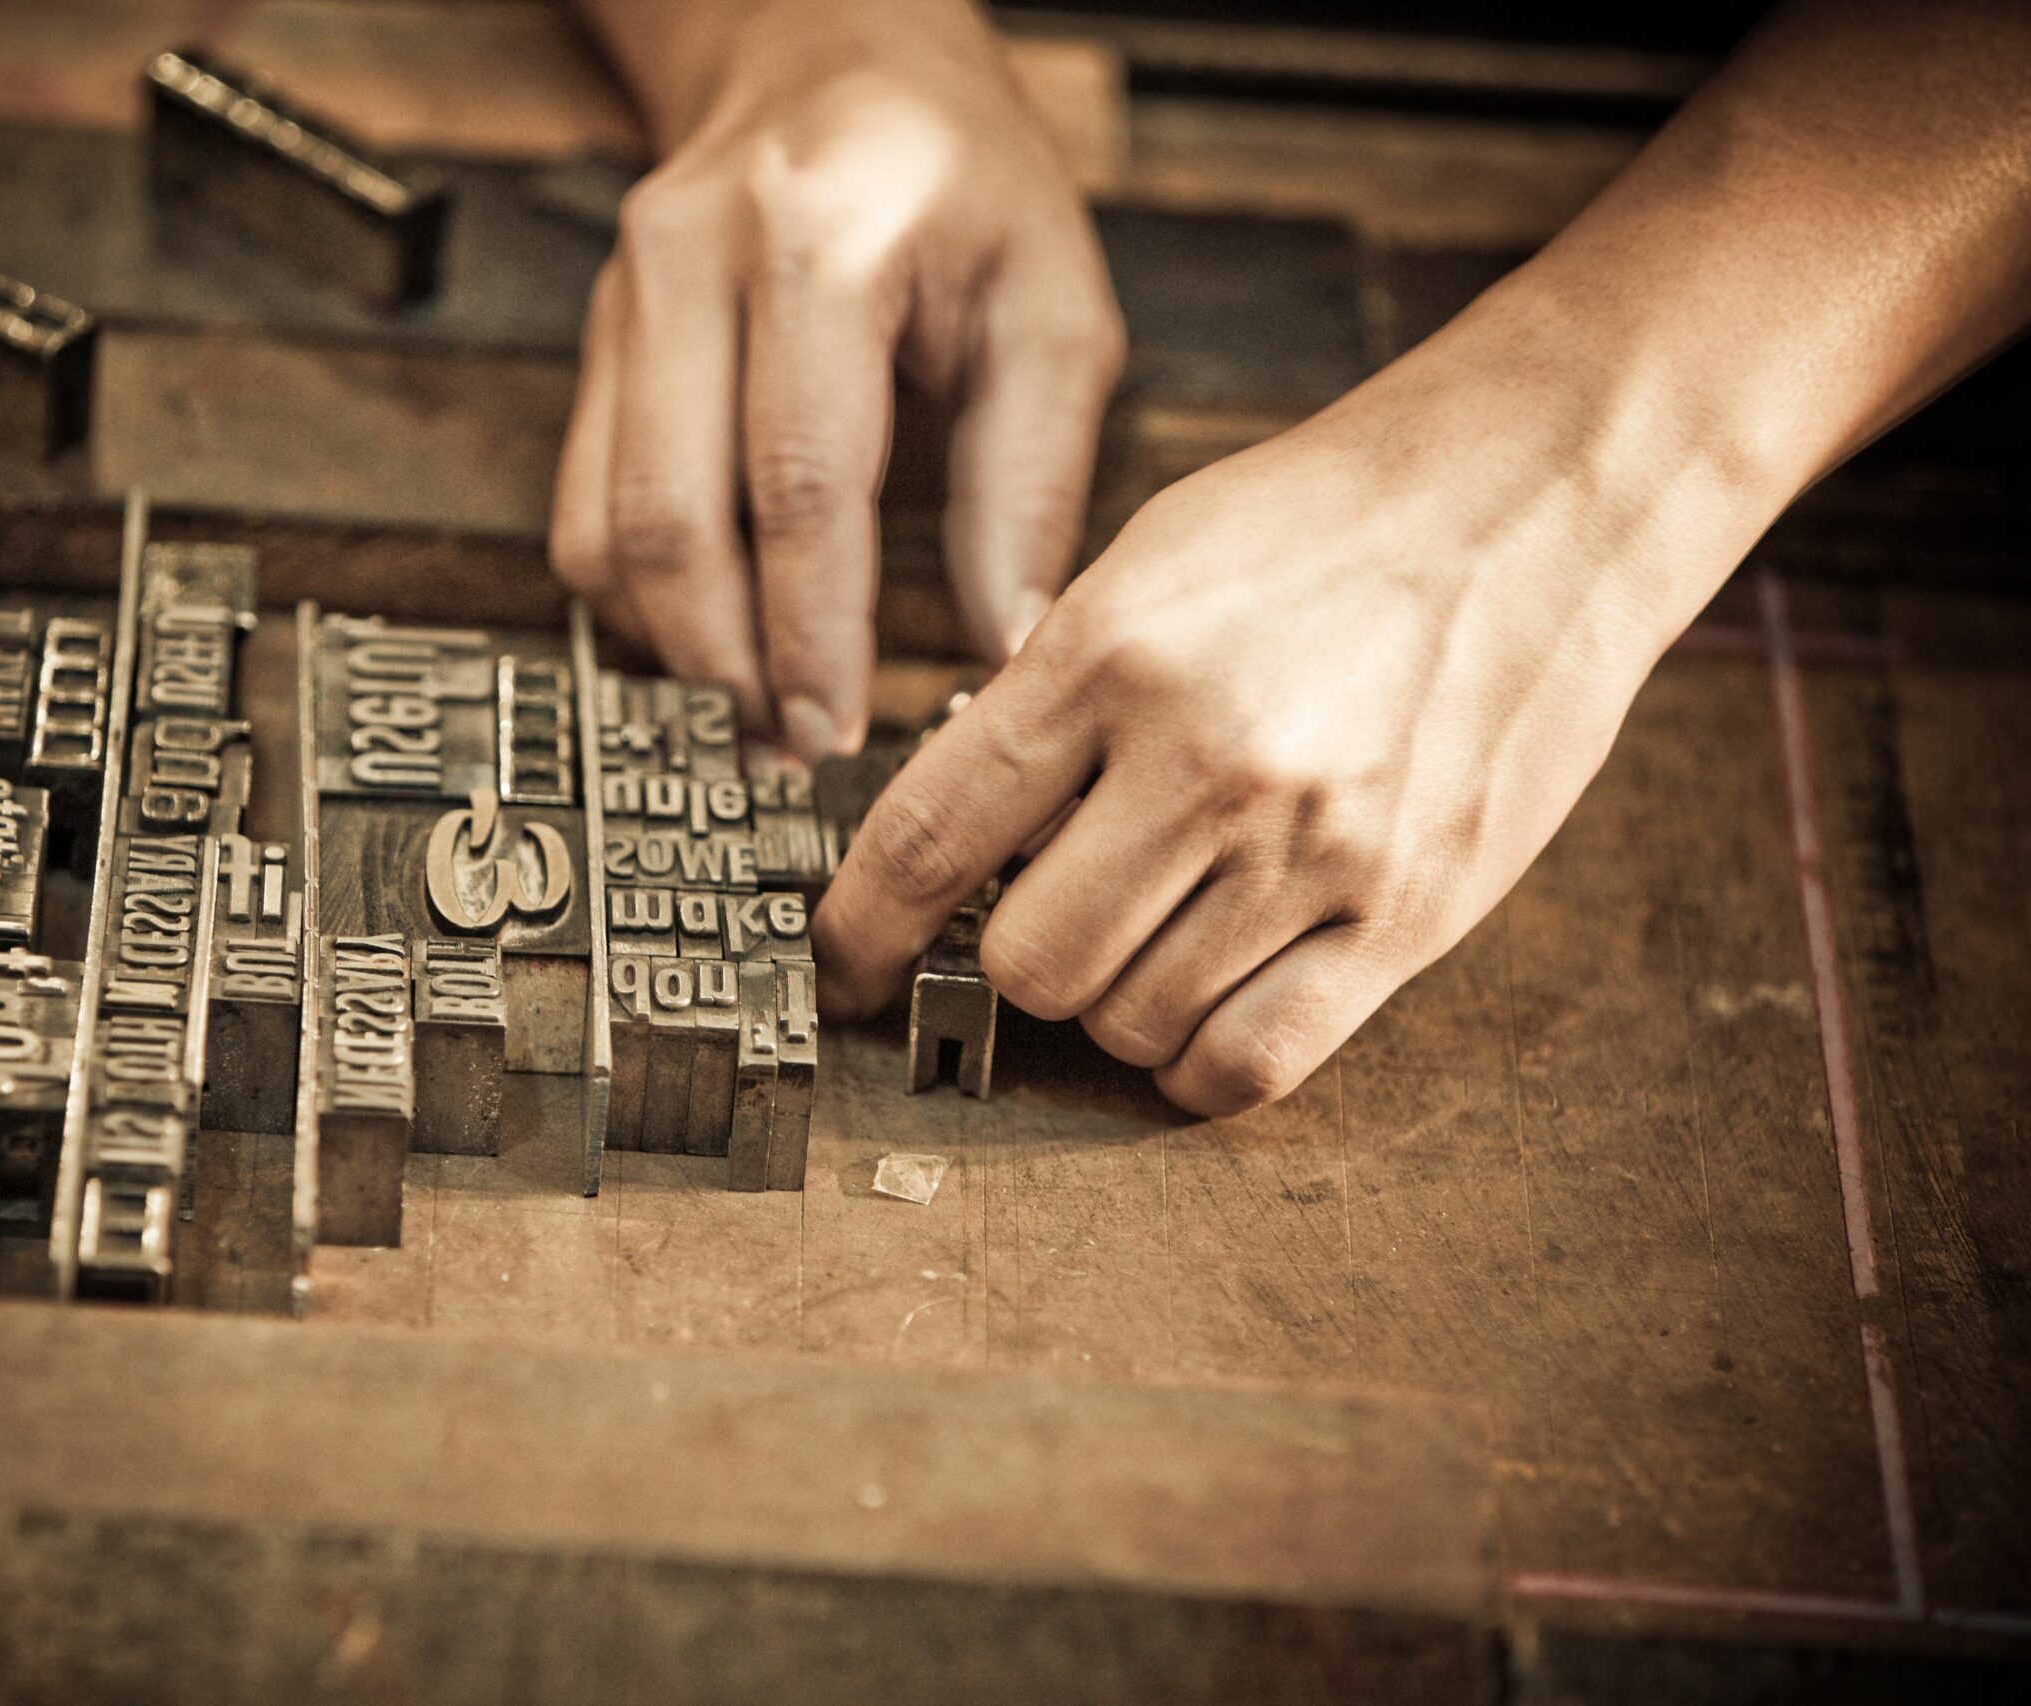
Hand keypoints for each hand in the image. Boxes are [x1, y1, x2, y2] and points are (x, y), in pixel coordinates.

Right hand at [550, 0, 1123, 757]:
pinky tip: (707, 642)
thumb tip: (1005, 639)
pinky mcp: (597, 342)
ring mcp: (624, 302)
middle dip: (727, 665)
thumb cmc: (955, 173)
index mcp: (819, 244)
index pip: (800, 483)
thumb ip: (1029, 476)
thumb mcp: (1049, 301)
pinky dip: (637, 599)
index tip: (839, 730)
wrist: (831, 56)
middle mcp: (692, 263)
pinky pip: (582, 505)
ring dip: (672, 647)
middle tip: (786, 750)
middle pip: (671, 518)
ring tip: (750, 717)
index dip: (812, 631)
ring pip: (604, 526)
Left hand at [813, 300, 1774, 1112]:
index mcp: (1113, 653)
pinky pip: (1252, 1065)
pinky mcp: (1409, 916)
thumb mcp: (1147, 559)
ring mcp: (1316, 849)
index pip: (930, 835)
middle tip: (1039, 923)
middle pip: (1028, 964)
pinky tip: (1203, 1003)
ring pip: (1131, 1025)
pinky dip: (1198, 1060)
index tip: (843, 962)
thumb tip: (962, 834)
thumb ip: (1048, 696)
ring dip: (1111, 1005)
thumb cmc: (1335, 517)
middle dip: (1007, 963)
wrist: (1543, 492)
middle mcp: (1207, 759)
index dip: (860, 928)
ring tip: (1147, 936)